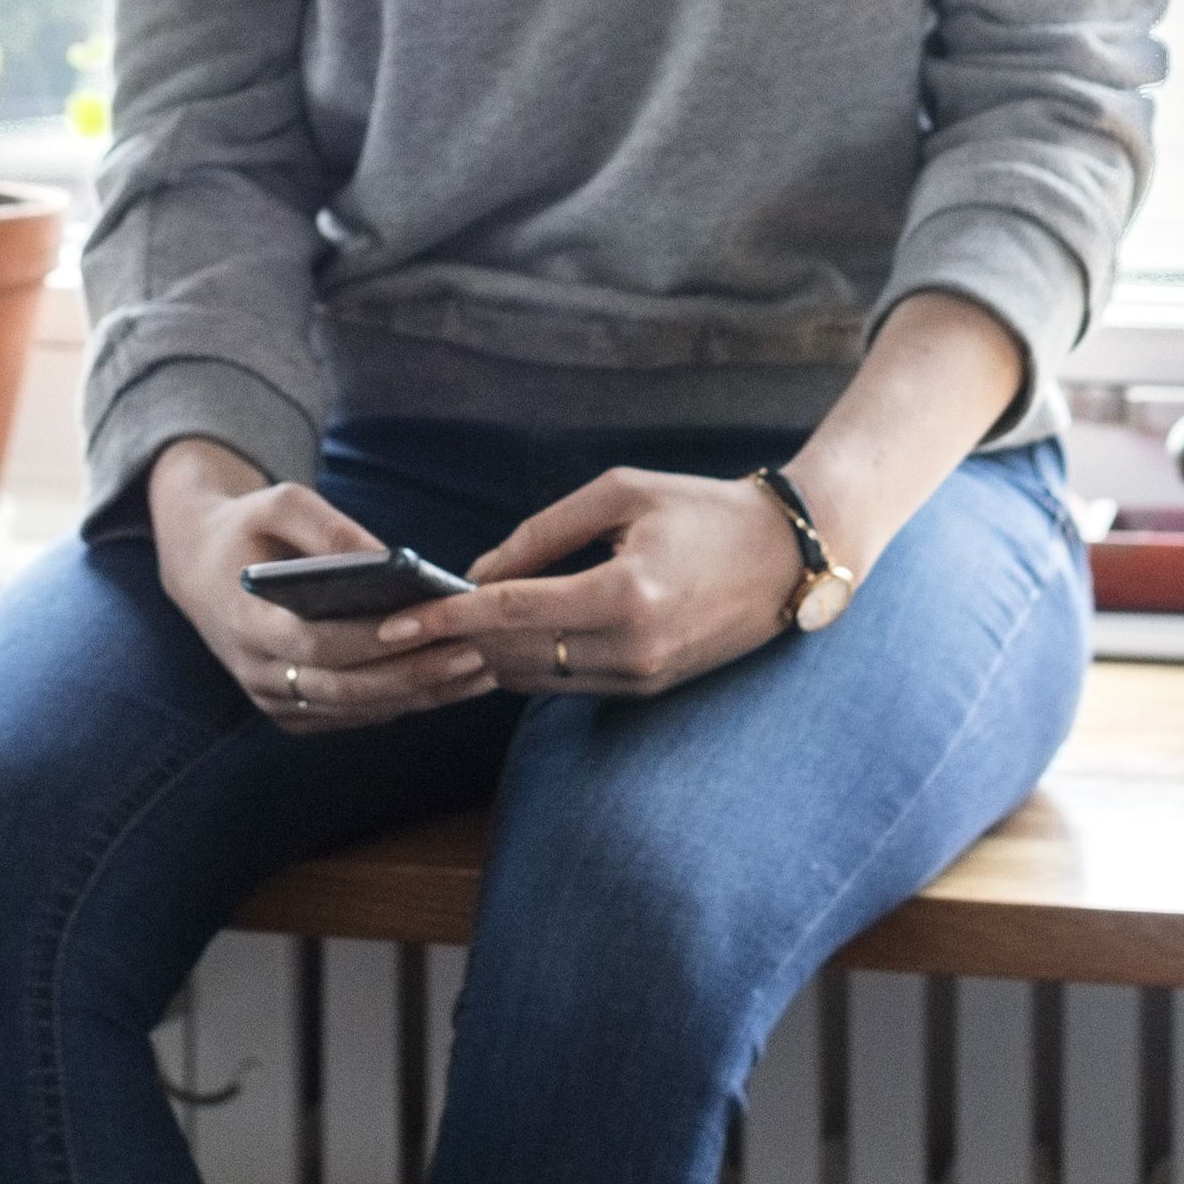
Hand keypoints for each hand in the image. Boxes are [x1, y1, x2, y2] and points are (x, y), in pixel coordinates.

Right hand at [148, 439, 491, 731]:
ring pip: (355, 709)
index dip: (371, 640)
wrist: (202, 567)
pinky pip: (352, 715)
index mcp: (245, 622)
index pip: (315, 643)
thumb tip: (389, 559)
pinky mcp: (292, 711)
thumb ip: (328, 526)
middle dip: (413, 675)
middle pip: (344, 687)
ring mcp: (272, 700)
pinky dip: (401, 702)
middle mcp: (256, 672)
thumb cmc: (250, 528)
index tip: (426, 624)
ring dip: (419, 695)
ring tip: (478, 670)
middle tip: (474, 654)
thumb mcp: (280, 503)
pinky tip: (449, 683)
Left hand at [383, 465, 806, 699]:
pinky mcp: (650, 689)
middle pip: (513, 655)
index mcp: (623, 594)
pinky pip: (569, 684)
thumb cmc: (703, 509)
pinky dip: (528, 664)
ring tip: (443, 631)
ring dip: (486, 656)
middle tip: (405, 622)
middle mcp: (632, 648)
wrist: (788, 556)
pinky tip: (500, 642)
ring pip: (535, 678)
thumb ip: (543, 533)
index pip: (510, 614)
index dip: (444, 617)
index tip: (395, 621)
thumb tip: (478, 571)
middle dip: (455, 640)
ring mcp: (643, 677)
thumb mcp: (620, 495)